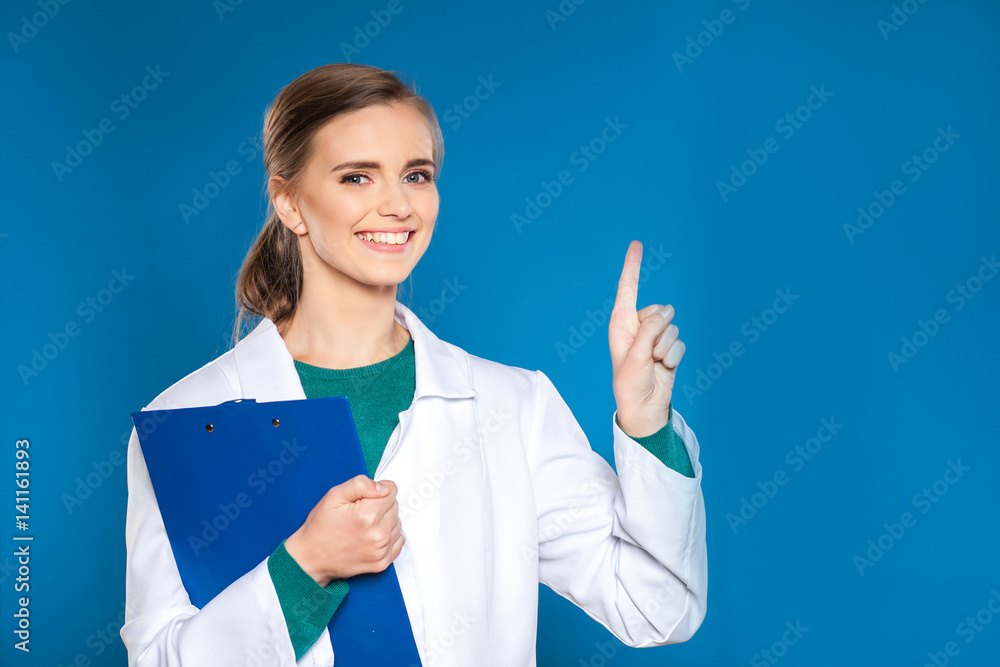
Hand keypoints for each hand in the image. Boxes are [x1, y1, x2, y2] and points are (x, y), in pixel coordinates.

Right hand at [284, 475, 403, 585]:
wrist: (311, 557)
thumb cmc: (321, 527)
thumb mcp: (334, 496)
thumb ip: (360, 484)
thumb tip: (383, 487)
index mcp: (368, 515)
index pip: (391, 491)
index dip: (377, 490)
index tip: (365, 497)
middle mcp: (378, 534)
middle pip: (395, 506)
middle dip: (381, 505)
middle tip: (360, 512)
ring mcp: (381, 550)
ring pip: (397, 523)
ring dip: (385, 520)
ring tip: (364, 525)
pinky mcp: (382, 562)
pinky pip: (398, 540)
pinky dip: (389, 536)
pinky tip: (372, 536)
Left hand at [608, 240, 685, 437]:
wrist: (644, 407)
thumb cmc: (631, 383)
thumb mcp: (637, 355)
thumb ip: (651, 330)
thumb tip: (668, 310)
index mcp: (621, 323)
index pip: (628, 288)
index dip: (632, 266)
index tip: (636, 244)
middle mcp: (637, 326)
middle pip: (660, 311)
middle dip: (658, 332)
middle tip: (648, 354)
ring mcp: (654, 338)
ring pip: (672, 328)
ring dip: (665, 349)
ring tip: (654, 364)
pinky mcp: (668, 348)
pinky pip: (680, 343)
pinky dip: (674, 357)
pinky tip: (664, 368)